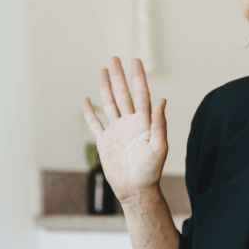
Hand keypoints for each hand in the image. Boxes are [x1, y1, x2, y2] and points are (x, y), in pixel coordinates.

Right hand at [81, 57, 167, 203]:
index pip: (141, 94)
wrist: (136, 190)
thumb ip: (159, 123)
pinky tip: (86, 100)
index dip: (138, 77)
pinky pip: (96, 123)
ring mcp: (117, 131)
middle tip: (115, 58)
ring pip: (110, 104)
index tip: (135, 61)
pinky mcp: (105, 142)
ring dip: (106, 88)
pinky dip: (90, 112)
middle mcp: (130, 123)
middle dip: (119, 76)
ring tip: (102, 71)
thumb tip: (162, 100)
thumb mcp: (159, 146)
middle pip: (123, 94)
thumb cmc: (151, 171)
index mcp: (144, 122)